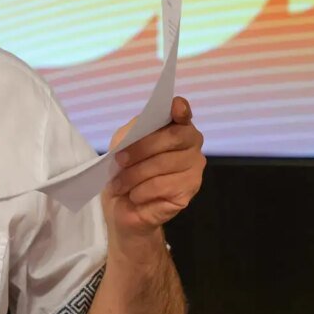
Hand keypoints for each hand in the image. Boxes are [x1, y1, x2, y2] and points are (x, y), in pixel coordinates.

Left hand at [102, 97, 204, 245]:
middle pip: (173, 137)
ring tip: (120, 184)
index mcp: (173, 126)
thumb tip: (138, 131)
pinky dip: (142, 191)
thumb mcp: (120, 146)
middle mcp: (191, 143)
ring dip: (135, 174)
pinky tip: (135, 195)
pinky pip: (164, 186)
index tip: (175, 107)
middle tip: (119, 160)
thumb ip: (131, 133)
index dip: (180, 109)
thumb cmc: (124, 170)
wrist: (122, 206)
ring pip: (165, 163)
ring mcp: (195, 167)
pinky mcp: (190, 190)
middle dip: (141, 148)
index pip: (183, 113)